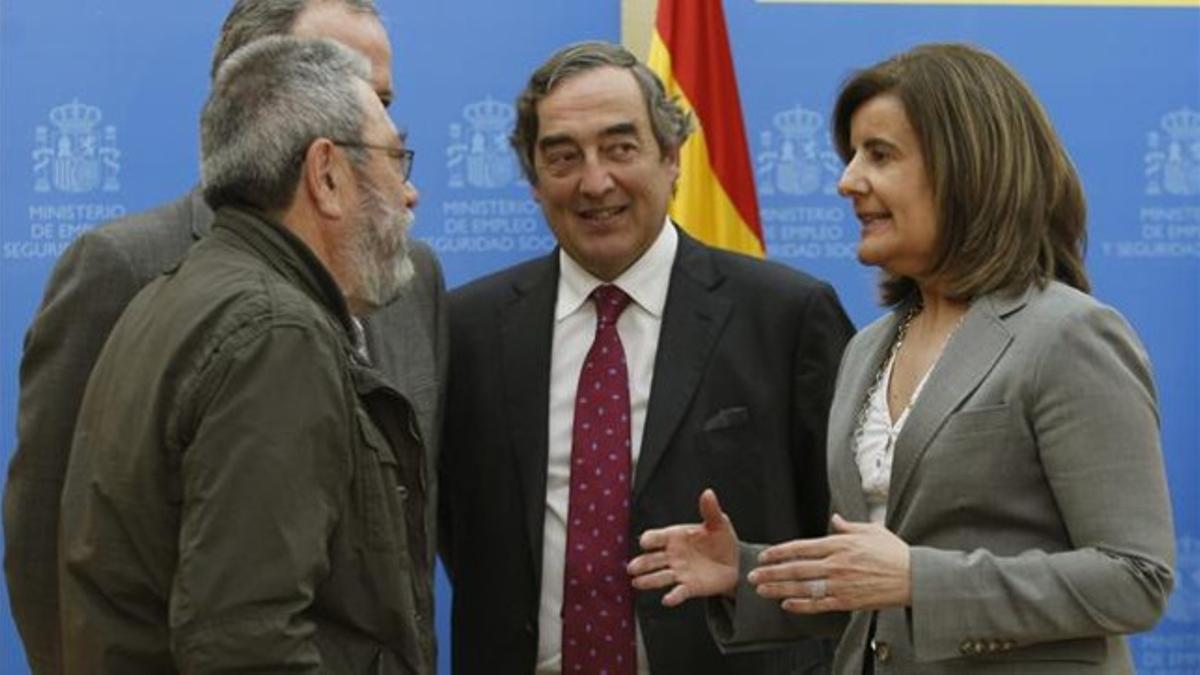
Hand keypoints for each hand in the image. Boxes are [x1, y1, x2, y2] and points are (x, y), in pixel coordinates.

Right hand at [627, 489, 738, 606]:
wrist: (734, 563)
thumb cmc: (721, 540)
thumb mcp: (718, 523)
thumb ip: (711, 510)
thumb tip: (708, 493)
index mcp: (675, 537)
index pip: (656, 537)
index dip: (650, 539)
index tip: (645, 542)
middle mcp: (672, 556)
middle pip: (652, 560)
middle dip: (641, 563)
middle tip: (632, 568)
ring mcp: (679, 572)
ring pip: (660, 577)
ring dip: (648, 580)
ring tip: (637, 583)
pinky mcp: (689, 587)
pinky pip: (679, 592)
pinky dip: (672, 596)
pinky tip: (667, 600)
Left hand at [748, 514, 910, 613]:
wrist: (915, 577)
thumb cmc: (894, 553)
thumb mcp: (871, 530)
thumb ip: (848, 527)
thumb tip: (835, 519)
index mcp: (839, 544)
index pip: (802, 547)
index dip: (780, 552)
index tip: (764, 555)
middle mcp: (836, 564)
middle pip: (796, 568)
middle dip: (771, 572)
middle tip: (753, 575)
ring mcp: (841, 584)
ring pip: (803, 587)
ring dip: (779, 589)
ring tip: (762, 590)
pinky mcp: (847, 601)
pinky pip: (819, 604)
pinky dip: (801, 605)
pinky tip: (787, 604)